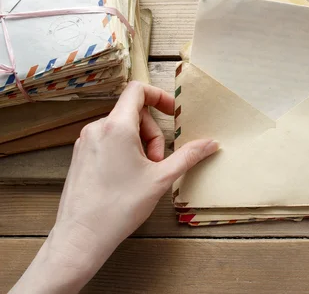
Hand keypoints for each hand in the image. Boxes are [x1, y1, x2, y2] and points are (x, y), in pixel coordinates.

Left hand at [11, 82, 217, 292]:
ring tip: (142, 173)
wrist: (81, 236)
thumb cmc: (120, 206)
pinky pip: (108, 140)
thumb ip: (188, 156)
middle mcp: (97, 128)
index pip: (137, 90)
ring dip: (139, 144)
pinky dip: (124, 151)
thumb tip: (211, 143)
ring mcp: (85, 142)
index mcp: (116, 127)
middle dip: (152, 134)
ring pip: (121, 129)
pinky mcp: (80, 155)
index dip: (159, 96)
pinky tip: (127, 177)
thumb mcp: (161, 179)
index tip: (173, 113)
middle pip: (134, 113)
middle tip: (157, 162)